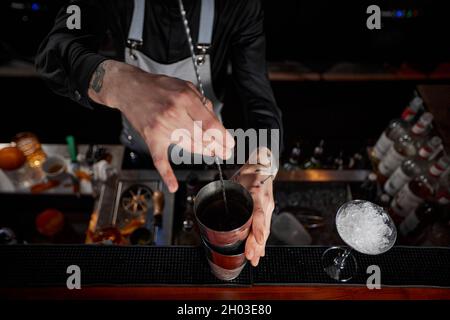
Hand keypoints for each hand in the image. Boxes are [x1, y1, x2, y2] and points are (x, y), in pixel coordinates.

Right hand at [88, 60, 233, 192]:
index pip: (210, 124)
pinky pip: (160, 159)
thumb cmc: (158, 87)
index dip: (223, 137)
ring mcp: (162, 127)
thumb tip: (214, 122)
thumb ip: (201, 103)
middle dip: (217, 146)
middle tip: (225, 152)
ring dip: (203, 152)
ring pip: (189, 146)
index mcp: (185, 99)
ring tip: (213, 154)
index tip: (230, 143)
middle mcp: (174, 114)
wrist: (130, 88)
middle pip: (202, 137)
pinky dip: (167, 174)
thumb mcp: (185, 86)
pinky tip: (173, 185)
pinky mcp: (152, 138)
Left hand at [231, 148, 277, 266]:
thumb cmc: (248, 172)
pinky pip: (266, 227)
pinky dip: (262, 240)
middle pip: (262, 227)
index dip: (258, 229)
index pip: (258, 214)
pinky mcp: (268, 211)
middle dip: (257, 244)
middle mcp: (264, 203)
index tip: (257, 241)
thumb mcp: (235, 180)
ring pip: (265, 230)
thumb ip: (224, 193)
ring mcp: (268, 208)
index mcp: (256, 193)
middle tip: (251, 258)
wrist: (263, 166)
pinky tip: (260, 250)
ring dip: (260, 246)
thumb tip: (202, 201)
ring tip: (255, 259)